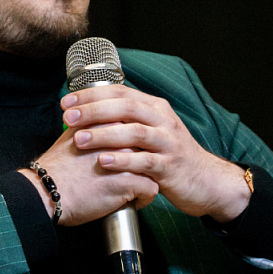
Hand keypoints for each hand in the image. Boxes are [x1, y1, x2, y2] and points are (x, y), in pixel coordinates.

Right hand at [22, 124, 158, 226]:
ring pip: (152, 167)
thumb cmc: (57, 168)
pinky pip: (151, 189)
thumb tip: (99, 126)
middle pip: (147, 146)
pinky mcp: (129, 181)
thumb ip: (91, 125)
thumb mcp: (72, 134)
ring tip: (134, 189)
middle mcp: (121, 136)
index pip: (135, 127)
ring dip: (145, 178)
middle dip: (142, 160)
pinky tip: (132, 202)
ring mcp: (127, 158)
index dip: (133, 142)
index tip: (127, 154)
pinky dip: (144, 198)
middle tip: (132, 173)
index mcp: (107, 121)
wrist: (47, 191)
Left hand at [60, 85, 250, 222]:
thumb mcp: (152, 131)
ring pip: (134, 132)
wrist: (207, 181)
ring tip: (79, 139)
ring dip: (104, 134)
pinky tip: (103, 162)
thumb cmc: (170, 156)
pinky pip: (144, 161)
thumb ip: (126, 121)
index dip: (91, 95)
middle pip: (126, 107)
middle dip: (94, 110)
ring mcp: (168, 143)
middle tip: (68, 118)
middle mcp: (163, 120)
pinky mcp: (171, 167)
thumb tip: (88, 113)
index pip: (120, 92)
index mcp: (154, 107)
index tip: (66, 103)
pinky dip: (122, 161)